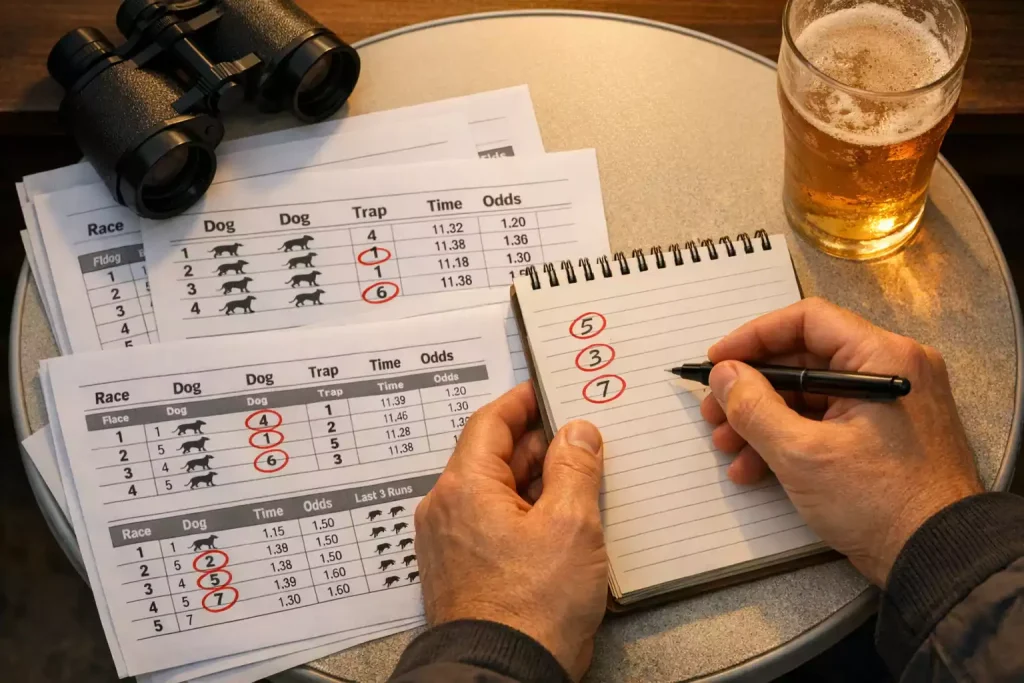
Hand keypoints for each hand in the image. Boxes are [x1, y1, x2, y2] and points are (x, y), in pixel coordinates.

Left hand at [413, 383, 606, 679]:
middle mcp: (447, 508)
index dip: (522, 402)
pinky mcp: (462, 570)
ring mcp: (450, 541)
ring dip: (534, 480)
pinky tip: (559, 521)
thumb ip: (575, 468)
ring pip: (494, 491)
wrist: (501, 675)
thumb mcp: (571, 525)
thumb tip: (576, 432)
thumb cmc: (531, 607)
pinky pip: (491, 523)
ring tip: (579, 477)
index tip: (547, 391)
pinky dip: (523, 512)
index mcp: (465, 486)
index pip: (490, 422)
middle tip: (578, 434)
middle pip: (492, 456)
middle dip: (536, 443)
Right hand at [700, 298, 981, 585]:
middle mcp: (891, 370)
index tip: (717, 361)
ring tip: (727, 447)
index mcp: (883, 357)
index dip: (754, 337)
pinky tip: (754, 469)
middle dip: (751, 389)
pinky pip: (826, 422)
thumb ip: (753, 407)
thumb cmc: (878, 501)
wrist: (939, 560)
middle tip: (713, 412)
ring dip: (762, 419)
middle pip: (804, 360)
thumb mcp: (802, 454)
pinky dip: (789, 439)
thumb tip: (723, 374)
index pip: (808, 321)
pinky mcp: (884, 436)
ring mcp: (889, 405)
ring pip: (809, 395)